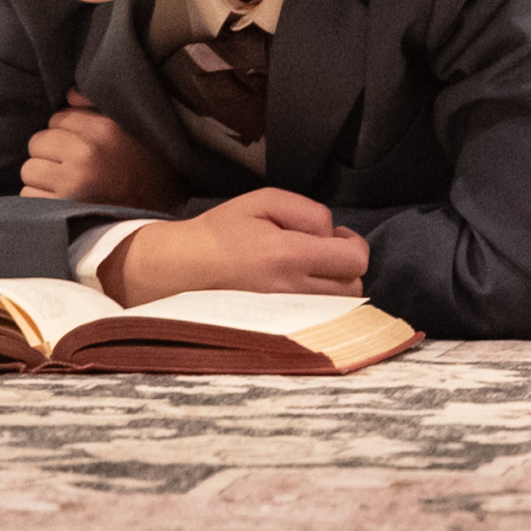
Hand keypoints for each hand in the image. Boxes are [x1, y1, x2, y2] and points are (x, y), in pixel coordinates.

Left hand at [18, 103, 176, 208]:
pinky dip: (40, 199)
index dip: (66, 131)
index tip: (79, 143)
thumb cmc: (145, 174)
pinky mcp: (59, 209)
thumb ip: (99, 109)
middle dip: (49, 153)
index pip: (59, 117)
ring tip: (66, 185)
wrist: (156, 222)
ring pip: (29, 170)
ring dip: (41, 178)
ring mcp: (71, 183)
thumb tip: (67, 95)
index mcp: (106, 130)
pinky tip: (62, 201)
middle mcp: (86, 153)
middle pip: (38, 142)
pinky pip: (28, 196)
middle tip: (69, 165)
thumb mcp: (134, 134)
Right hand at [97, 189, 367, 304]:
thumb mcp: (264, 202)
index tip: (334, 237)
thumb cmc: (219, 232)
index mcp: (288, 256)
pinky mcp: (272, 329)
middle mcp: (289, 291)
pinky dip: (318, 306)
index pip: (355, 260)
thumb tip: (332, 234)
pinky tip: (295, 289)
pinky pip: (315, 322)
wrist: (175, 269)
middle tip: (320, 252)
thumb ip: (309, 212)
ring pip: (339, 308)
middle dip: (345, 266)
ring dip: (333, 287)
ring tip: (305, 270)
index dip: (352, 244)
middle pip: (353, 287)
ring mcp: (282, 315)